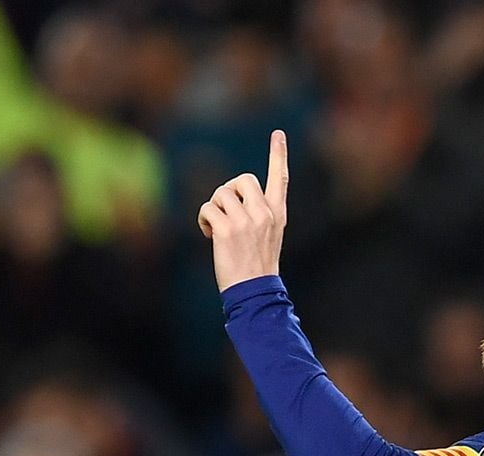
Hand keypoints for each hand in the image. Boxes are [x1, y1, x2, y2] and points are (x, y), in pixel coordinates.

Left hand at [198, 130, 288, 291]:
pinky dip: (203, 220)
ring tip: (216, 229)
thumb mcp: (267, 237)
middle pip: (242, 179)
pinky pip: (208, 208)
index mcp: (277, 214)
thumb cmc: (257, 266)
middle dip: (228, 191)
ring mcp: (246, 221)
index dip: (278, 154)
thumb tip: (230, 199)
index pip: (280, 178)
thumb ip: (257, 215)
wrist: (254, 292)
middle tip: (225, 213)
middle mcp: (264, 213)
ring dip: (214, 208)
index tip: (278, 134)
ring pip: (221, 193)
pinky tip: (209, 235)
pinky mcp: (227, 230)